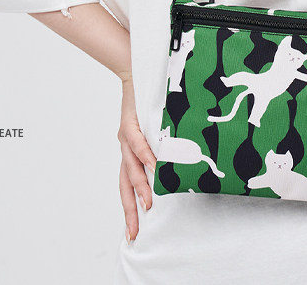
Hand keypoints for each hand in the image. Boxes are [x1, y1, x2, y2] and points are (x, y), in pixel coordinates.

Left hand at [117, 75, 156, 241]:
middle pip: (125, 185)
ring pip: (130, 167)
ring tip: (149, 205)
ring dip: (140, 186)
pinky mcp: (129, 120)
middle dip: (130, 210)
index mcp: (130, 154)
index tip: (134, 235)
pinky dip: (144, 154)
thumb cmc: (149, 103)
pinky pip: (135, 141)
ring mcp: (125, 136)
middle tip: (135, 233)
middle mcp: (125, 148)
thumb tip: (182, 169)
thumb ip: (164, 151)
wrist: (135, 71)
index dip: (130, 210)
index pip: (128, 187)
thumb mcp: (157, 132)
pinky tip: (153, 165)